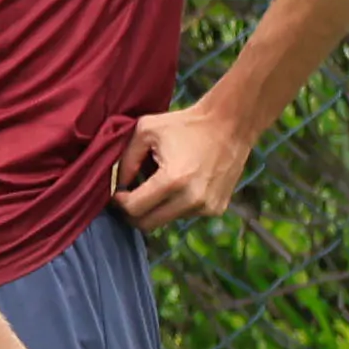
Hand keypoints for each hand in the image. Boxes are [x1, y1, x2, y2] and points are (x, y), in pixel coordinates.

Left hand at [109, 97, 258, 230]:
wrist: (230, 125)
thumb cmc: (185, 124)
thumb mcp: (145, 131)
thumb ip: (125, 160)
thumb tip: (118, 185)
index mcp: (173, 180)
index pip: (134, 209)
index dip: (119, 202)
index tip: (118, 192)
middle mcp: (192, 199)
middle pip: (147, 224)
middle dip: (132, 213)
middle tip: (128, 197)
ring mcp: (207, 207)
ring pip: (166, 220)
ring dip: (156, 207)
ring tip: (159, 184)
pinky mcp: (217, 209)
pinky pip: (185, 215)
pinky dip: (176, 205)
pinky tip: (180, 184)